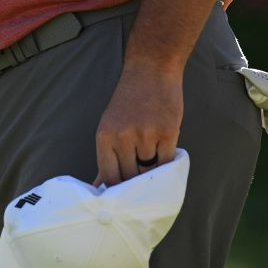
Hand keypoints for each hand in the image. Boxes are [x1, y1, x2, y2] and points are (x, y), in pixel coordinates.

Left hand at [94, 63, 182, 185]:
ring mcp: (146, 135)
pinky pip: (168, 161)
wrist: (150, 70)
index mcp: (104, 136)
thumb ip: (108, 156)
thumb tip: (99, 187)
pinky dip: (168, 163)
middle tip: (143, 183)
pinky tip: (166, 153)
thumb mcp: (110, 126)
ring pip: (150, 171)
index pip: (109, 177)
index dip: (118, 191)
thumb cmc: (128, 101)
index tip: (125, 196)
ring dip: (153, 170)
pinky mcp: (168, 132)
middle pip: (130, 177)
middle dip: (137, 182)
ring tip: (154, 158)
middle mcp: (123, 137)